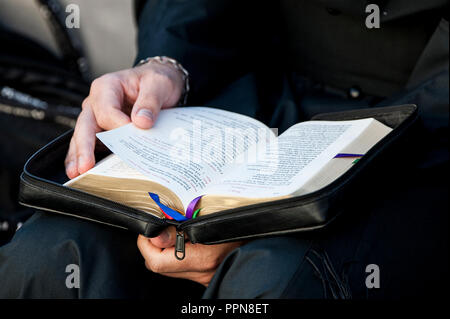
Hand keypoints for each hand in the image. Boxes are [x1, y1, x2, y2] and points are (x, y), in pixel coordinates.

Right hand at [65, 61, 184, 178]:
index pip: (107, 111)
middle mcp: (97, 101)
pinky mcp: (102, 129)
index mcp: (107, 86)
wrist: (160, 83)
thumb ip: (150, 102)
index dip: (118, 126)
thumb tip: (141, 122)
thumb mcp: (158, 84)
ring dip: (80, 155)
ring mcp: (97, 116)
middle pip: (86, 125)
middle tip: (85, 166)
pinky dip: (84, 156)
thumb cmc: (156, 80)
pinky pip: (90, 142)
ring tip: (77, 173)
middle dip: (84, 147)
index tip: (132, 134)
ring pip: (83, 136)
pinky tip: (80, 170)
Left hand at [137, 227, 242, 286]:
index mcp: (202, 258)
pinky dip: (177, 253)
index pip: (157, 261)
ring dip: (164, 249)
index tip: (149, 228)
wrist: (267, 249)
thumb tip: (156, 234)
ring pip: (169, 267)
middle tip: (158, 227)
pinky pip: (182, 267)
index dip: (146, 244)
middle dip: (152, 246)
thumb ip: (184, 229)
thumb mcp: (215, 223)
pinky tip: (185, 238)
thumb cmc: (244, 233)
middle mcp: (200, 271)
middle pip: (159, 265)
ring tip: (171, 229)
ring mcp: (202, 275)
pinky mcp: (206, 274)